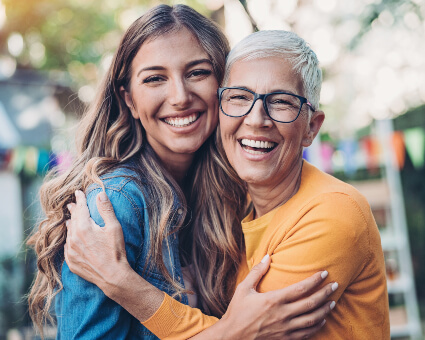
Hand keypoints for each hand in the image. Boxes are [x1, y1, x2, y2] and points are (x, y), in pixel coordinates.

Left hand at [64, 190, 131, 296]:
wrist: (112, 276)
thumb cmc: (115, 251)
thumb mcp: (114, 227)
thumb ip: (106, 210)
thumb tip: (100, 194)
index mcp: (83, 228)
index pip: (80, 208)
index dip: (80, 199)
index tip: (78, 192)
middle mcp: (73, 238)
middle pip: (72, 220)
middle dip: (73, 210)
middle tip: (71, 204)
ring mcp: (70, 251)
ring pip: (68, 233)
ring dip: (70, 225)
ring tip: (70, 220)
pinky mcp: (71, 262)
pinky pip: (67, 247)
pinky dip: (70, 240)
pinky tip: (72, 240)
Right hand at [218, 257, 336, 339]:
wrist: (233, 337)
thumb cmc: (237, 311)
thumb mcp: (244, 288)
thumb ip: (257, 272)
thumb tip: (267, 256)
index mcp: (274, 300)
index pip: (300, 288)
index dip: (315, 280)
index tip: (324, 273)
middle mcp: (283, 315)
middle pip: (311, 303)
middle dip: (325, 294)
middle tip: (335, 285)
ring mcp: (285, 329)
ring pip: (312, 320)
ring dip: (325, 310)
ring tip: (332, 302)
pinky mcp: (285, 339)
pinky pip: (307, 334)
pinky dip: (317, 326)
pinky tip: (322, 320)